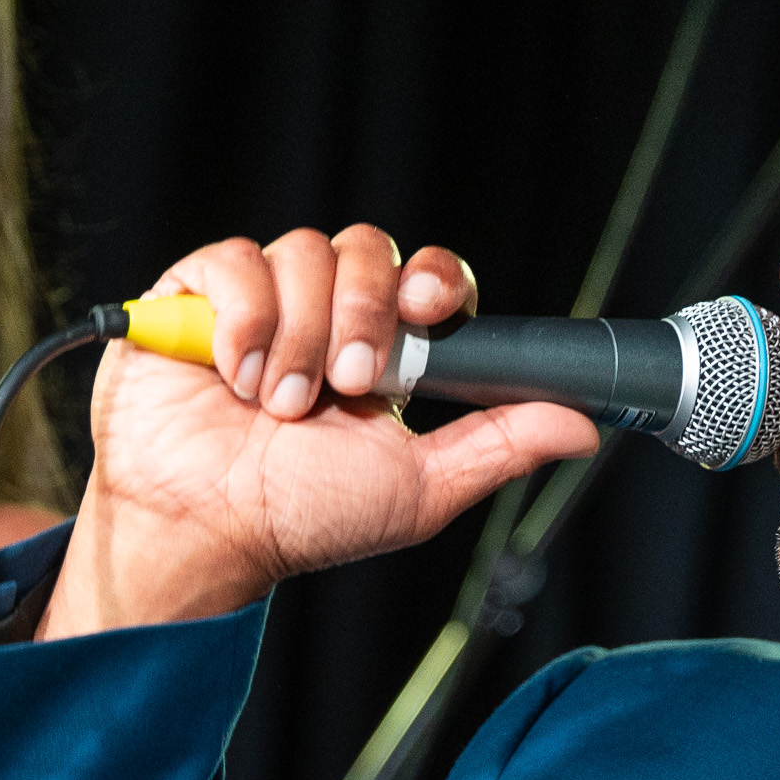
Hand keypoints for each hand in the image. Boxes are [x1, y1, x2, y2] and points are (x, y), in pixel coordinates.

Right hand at [45, 226, 595, 634]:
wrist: (202, 530)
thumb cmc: (301, 516)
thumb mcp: (418, 487)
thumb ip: (498, 446)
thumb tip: (583, 426)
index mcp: (381, 351)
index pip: (424, 278)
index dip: (433, 280)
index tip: (429, 310)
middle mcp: (324, 316)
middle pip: (368, 249)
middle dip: (363, 312)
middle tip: (345, 384)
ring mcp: (261, 303)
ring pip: (304, 252)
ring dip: (300, 332)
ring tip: (278, 402)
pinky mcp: (195, 297)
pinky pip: (234, 259)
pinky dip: (242, 315)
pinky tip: (235, 372)